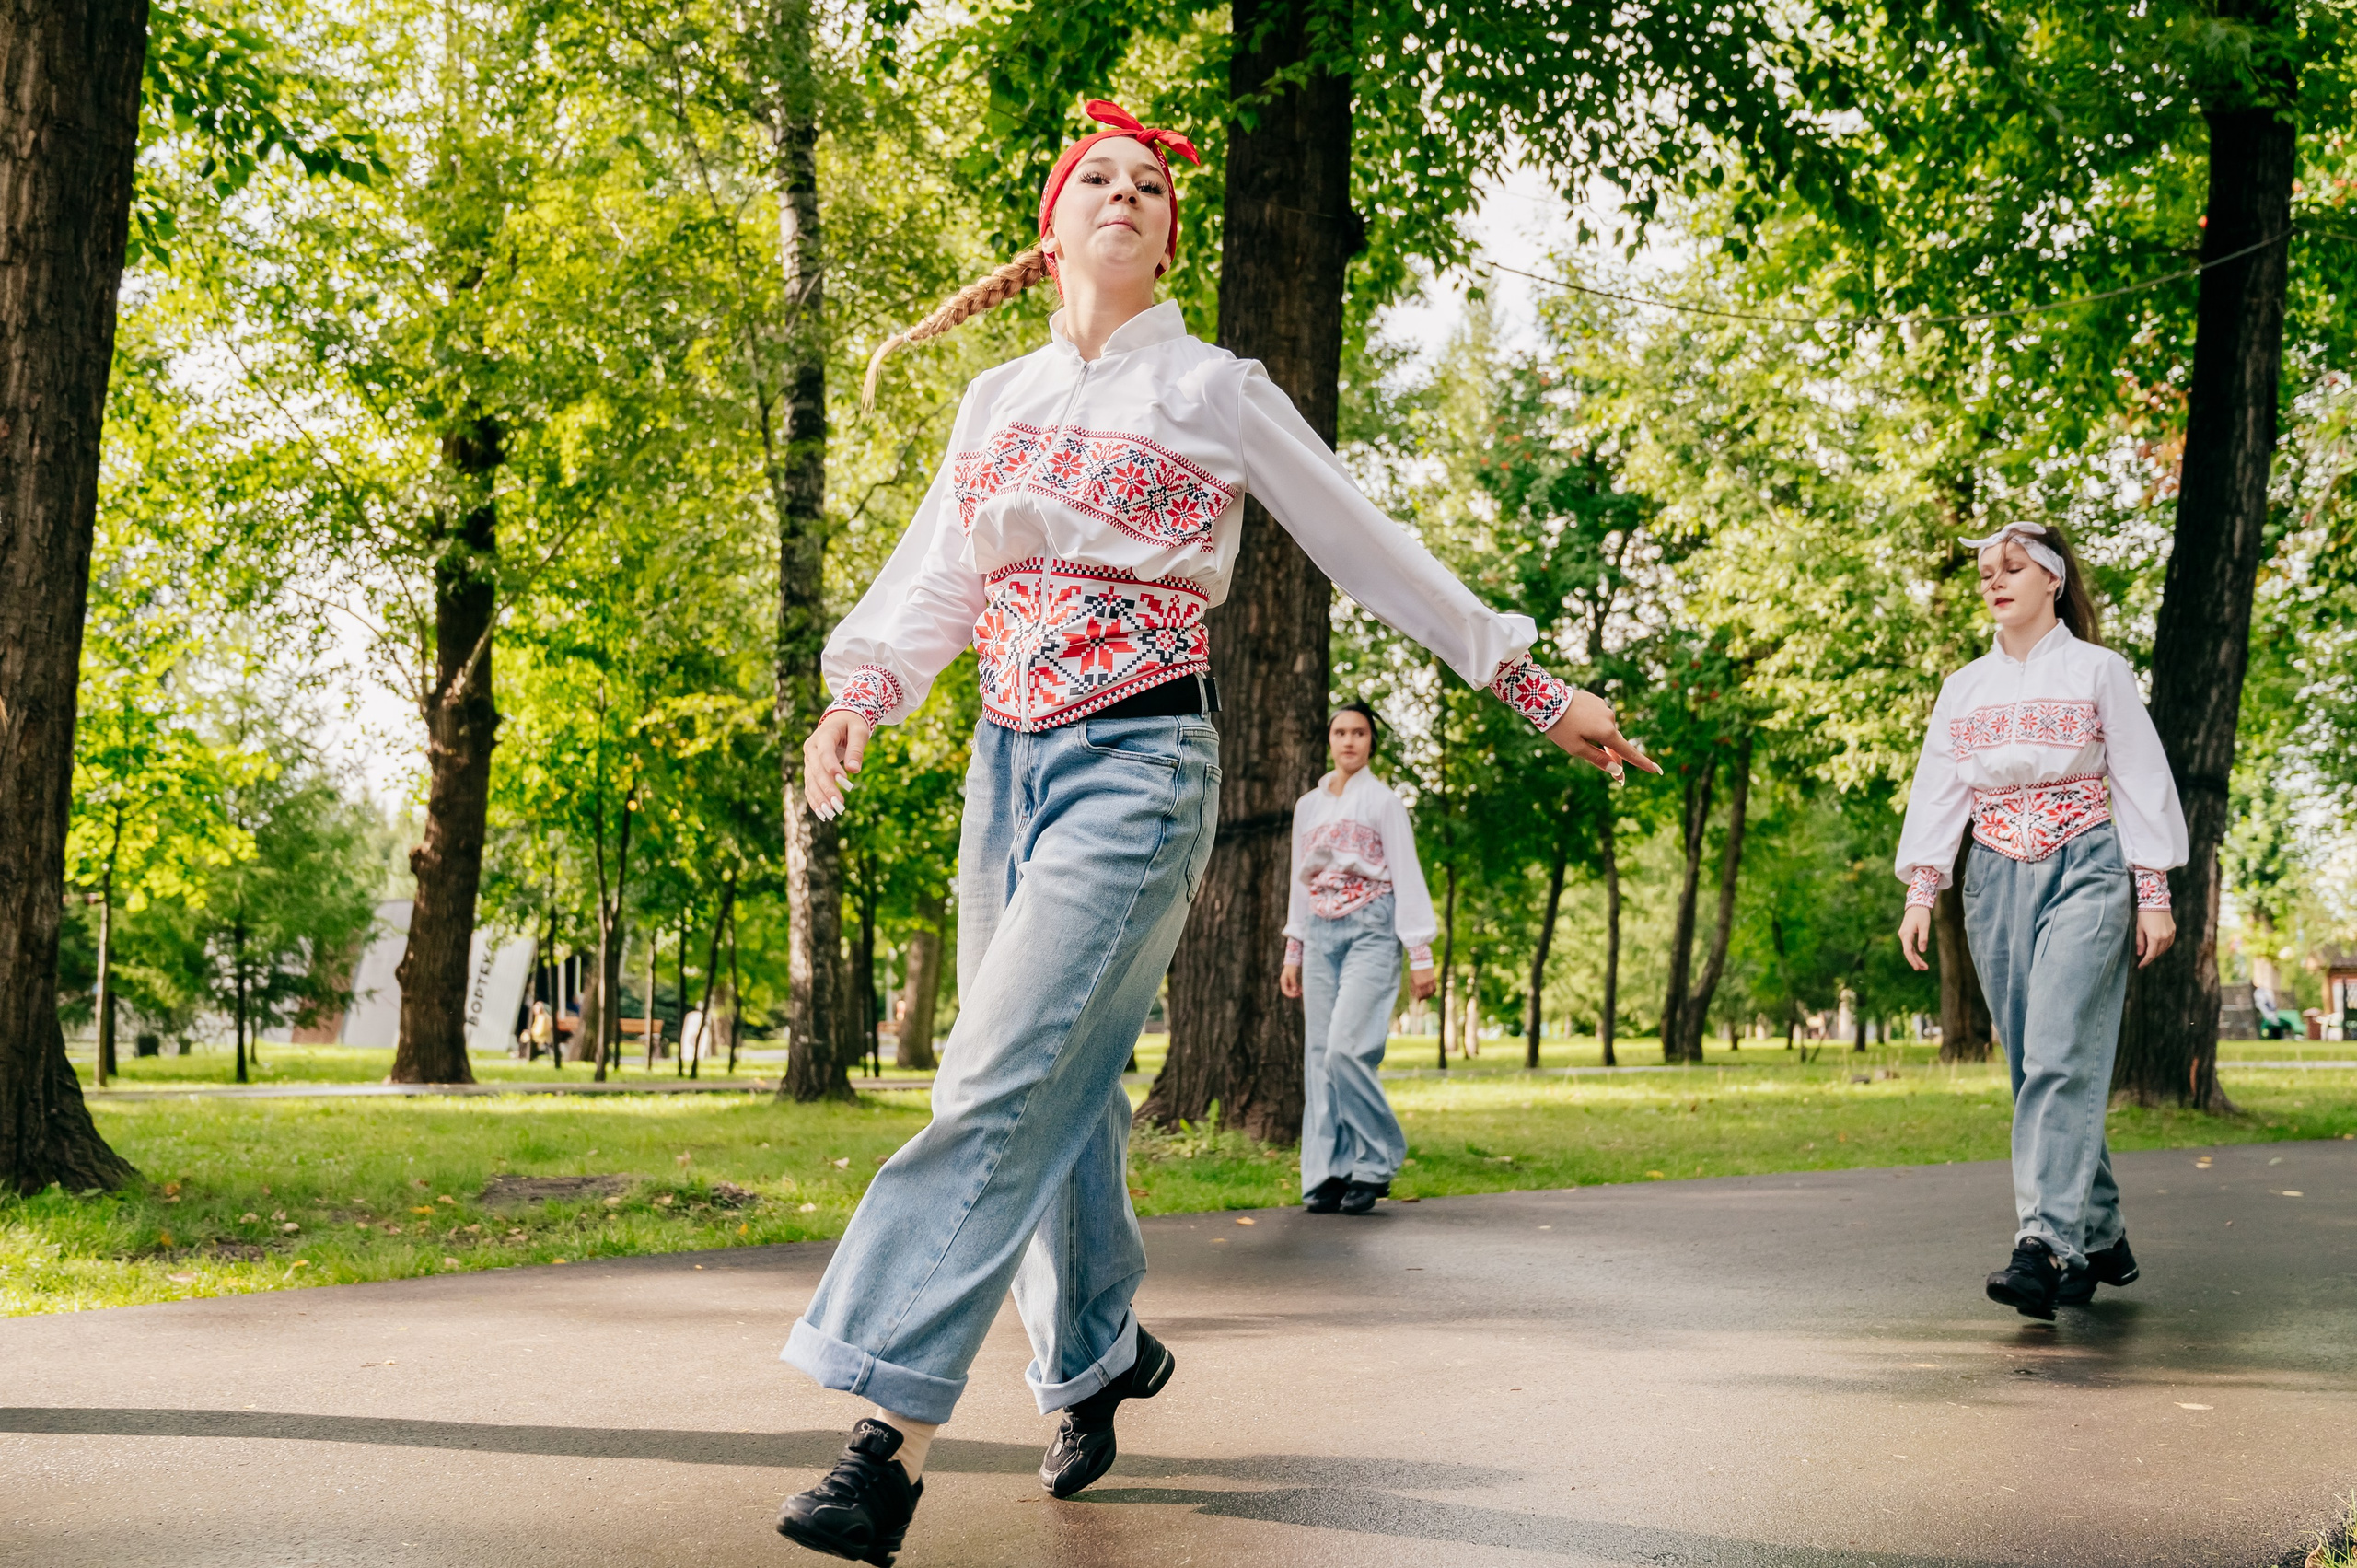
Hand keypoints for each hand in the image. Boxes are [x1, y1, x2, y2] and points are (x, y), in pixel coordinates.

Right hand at [801, 709, 870, 818]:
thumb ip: (856, 749)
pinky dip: (814, 799)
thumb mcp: (859, 731)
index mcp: (823, 735)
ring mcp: (809, 759)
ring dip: (820, 798)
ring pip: (810, 781)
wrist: (839, 719)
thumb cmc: (852, 724)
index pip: (825, 754)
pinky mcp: (810, 768)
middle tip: (839, 805)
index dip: (832, 768)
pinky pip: (809, 785)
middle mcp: (811, 748)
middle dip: (827, 789)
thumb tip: (854, 771)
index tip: (845, 782)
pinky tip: (822, 813)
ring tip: (831, 814)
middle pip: (816, 771)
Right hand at [1279, 964, 1301, 998]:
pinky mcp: (1291, 980)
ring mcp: (1288, 981)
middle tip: (1299, 994)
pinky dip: (1297, 988)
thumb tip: (1294, 990)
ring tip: (1301, 992)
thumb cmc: (1291, 967)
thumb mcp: (1292, 975)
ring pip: (1291, 989)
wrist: (1292, 961)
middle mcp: (1285, 982)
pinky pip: (1294, 986)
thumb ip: (1293, 982)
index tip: (1296, 995)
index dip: (1290, 994)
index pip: (1285, 991)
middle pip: (1288, 991)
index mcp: (1283, 981)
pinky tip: (1301, 989)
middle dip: (1293, 993)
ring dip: (1296, 991)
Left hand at [1410, 968, 1437, 1001]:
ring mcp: (1429, 981)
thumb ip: (1413, 988)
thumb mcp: (1412, 979)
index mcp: (1417, 984)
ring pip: (1431, 992)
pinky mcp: (1433, 979)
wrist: (1421, 961)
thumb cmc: (1415, 970)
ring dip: (1428, 996)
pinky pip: (1434, 988)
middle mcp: (1424, 983)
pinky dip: (1432, 991)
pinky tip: (1430, 992)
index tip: (1418, 1000)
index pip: (1419, 995)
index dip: (1418, 999)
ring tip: (1426, 996)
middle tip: (1422, 999)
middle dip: (1423, 998)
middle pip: (1425, 995)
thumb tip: (1413, 996)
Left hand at [1544, 690, 1661, 780]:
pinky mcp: (1596, 701)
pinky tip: (1577, 723)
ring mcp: (1604, 708)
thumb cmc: (1560, 727)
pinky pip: (1598, 718)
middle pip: (1615, 743)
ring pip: (1605, 730)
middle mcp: (1610, 719)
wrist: (1547, 699)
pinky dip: (1592, 725)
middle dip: (1612, 756)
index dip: (1641, 762)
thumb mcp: (1576, 748)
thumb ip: (1598, 759)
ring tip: (1574, 734)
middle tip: (1614, 775)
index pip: (1627, 752)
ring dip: (1597, 737)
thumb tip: (1617, 771)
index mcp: (1607, 732)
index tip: (1655, 770)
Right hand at [1898, 906, 1931, 971]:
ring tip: (1924, 966)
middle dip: (1916, 961)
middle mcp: (1903, 936)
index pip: (1908, 951)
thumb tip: (1922, 951)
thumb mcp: (1924, 926)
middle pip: (1908, 952)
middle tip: (1925, 968)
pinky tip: (1919, 958)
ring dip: (1916, 958)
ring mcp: (1904, 935)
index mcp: (1906, 934)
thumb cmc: (1921, 914)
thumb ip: (1923, 938)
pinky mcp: (1907, 934)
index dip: (1912, 960)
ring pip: (1909, 949)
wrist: (1916, 904)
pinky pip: (1909, 946)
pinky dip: (1915, 952)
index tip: (1918, 968)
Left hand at [2135, 907, 2174, 967]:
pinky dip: (2164, 946)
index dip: (2145, 962)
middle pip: (2158, 952)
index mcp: (2154, 937)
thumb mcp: (2139, 928)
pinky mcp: (2173, 930)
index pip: (2150, 955)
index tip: (2140, 966)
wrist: (2156, 902)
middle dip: (2150, 957)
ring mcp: (2170, 934)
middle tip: (2143, 958)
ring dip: (2157, 952)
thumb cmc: (2144, 915)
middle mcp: (2164, 937)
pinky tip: (2159, 946)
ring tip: (2150, 952)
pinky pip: (2170, 942)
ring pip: (2164, 948)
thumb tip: (2140, 954)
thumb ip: (2140, 942)